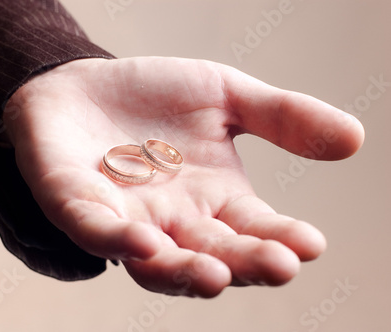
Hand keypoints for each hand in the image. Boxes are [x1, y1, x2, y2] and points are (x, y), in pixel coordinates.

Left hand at [2, 57, 363, 296]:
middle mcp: (174, 221)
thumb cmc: (154, 97)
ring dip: (186, 272)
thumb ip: (282, 117)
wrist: (83, 85)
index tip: (310, 243)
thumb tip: (354, 138)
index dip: (281, 238)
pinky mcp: (77, 208)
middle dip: (245, 263)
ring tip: (218, 276)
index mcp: (213, 200)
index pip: (253, 228)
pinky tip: (146, 243)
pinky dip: (120, 241)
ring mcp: (126, 220)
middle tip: (281, 265)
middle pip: (213, 254)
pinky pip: (98, 233)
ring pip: (157, 263)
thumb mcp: (225, 97)